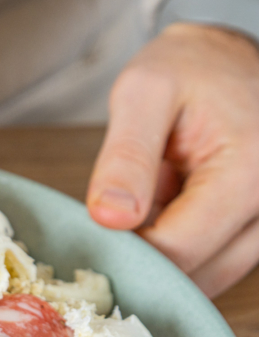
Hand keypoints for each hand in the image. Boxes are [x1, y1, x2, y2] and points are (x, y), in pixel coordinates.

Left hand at [87, 23, 258, 296]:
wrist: (228, 58)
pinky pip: (217, 264)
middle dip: (145, 261)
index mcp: (250, 171)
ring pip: (209, 278)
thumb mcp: (143, 93)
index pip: (177, 249)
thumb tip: (110, 219)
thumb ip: (126, 157)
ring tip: (136, 216)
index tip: (93, 233)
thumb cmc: (188, 68)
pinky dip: (182, 253)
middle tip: (107, 228)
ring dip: (165, 261)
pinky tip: (157, 222)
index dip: (127, 251)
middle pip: (197, 274)